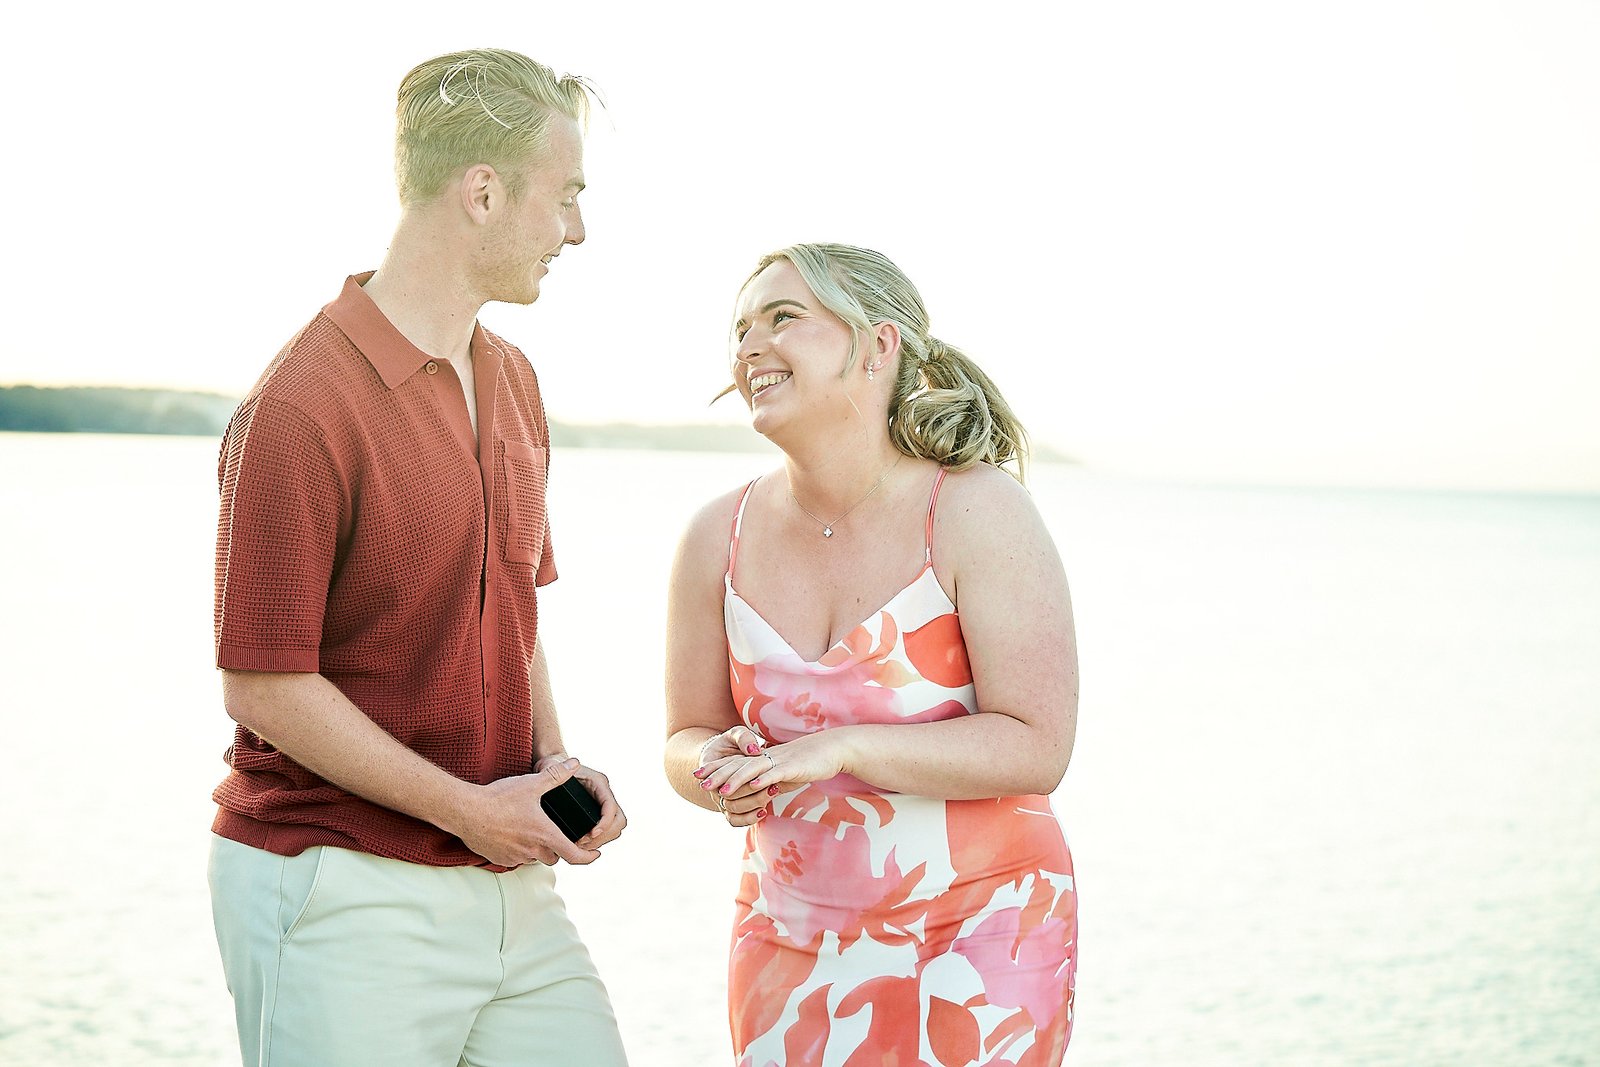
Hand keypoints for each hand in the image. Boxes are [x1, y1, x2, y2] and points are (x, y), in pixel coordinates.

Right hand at [451, 758, 601, 867]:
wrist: (466, 812)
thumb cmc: (498, 799)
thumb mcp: (531, 784)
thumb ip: (556, 775)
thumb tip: (574, 763)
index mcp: (545, 835)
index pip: (575, 855)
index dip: (589, 857)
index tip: (596, 853)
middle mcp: (532, 850)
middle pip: (555, 857)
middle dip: (559, 849)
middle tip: (559, 835)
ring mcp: (515, 856)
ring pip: (535, 858)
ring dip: (539, 849)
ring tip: (535, 831)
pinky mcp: (499, 858)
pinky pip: (516, 858)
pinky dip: (520, 850)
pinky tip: (514, 834)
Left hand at [535, 753, 626, 849]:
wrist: (553, 765)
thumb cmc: (552, 765)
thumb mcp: (552, 768)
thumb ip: (556, 771)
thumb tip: (564, 771)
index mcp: (598, 782)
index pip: (611, 806)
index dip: (604, 823)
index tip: (591, 834)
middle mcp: (603, 793)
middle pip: (618, 821)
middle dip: (603, 836)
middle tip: (583, 843)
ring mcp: (601, 804)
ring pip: (615, 828)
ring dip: (600, 840)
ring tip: (580, 846)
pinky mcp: (597, 813)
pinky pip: (606, 831)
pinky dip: (596, 841)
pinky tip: (580, 845)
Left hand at [694, 729, 849, 826]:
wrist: (832, 748)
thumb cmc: (810, 762)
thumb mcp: (787, 774)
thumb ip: (773, 783)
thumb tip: (763, 794)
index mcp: (764, 758)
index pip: (735, 762)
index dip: (716, 768)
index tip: (698, 775)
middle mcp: (767, 757)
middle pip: (738, 765)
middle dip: (718, 774)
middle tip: (699, 783)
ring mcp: (779, 761)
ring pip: (753, 770)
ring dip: (736, 780)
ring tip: (721, 791)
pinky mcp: (793, 767)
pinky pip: (775, 773)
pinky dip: (763, 780)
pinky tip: (753, 786)